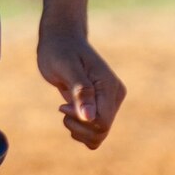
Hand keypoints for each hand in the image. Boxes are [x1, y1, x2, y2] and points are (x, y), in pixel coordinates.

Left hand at [36, 21, 126, 150]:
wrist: (61, 39)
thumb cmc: (60, 50)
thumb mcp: (66, 67)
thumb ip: (80, 91)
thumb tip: (90, 117)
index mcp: (109, 86)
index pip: (102, 122)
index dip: (80, 121)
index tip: (62, 107)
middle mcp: (114, 96)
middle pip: (102, 131)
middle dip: (79, 127)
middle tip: (62, 108)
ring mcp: (109, 102)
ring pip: (99, 135)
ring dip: (79, 130)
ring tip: (65, 110)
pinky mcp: (101, 106)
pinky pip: (95, 132)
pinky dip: (80, 130)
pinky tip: (69, 114)